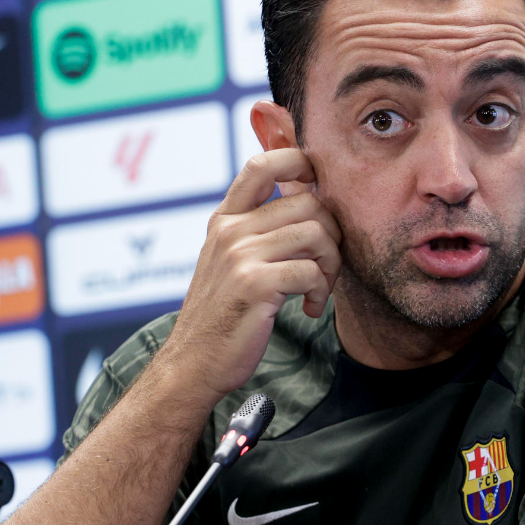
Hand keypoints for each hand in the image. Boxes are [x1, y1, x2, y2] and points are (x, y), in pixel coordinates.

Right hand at [161, 148, 342, 400]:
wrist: (193, 363)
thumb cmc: (222, 315)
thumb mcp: (228, 261)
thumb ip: (257, 231)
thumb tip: (310, 203)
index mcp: (225, 220)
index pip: (262, 164)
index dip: (299, 161)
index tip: (319, 186)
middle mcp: (230, 230)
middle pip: (307, 203)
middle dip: (332, 234)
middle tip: (327, 267)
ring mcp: (240, 255)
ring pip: (316, 234)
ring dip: (331, 265)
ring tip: (319, 290)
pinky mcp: (254, 284)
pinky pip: (311, 272)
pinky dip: (321, 293)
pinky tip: (310, 309)